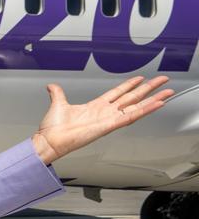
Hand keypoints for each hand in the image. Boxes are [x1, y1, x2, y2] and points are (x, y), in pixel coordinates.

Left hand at [31, 76, 172, 163]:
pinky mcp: (109, 126)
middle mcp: (105, 113)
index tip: (141, 78)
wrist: (50, 140)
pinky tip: (157, 104)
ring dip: (153, 99)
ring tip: (167, 92)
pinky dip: (145, 110)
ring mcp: (109, 119)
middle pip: (132, 97)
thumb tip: (51, 86)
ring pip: (136, 106)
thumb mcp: (58, 105)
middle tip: (162, 80)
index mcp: (95, 107)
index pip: (117, 93)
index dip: (129, 85)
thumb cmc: (53, 128)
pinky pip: (131, 117)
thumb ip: (57, 94)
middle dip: (148, 89)